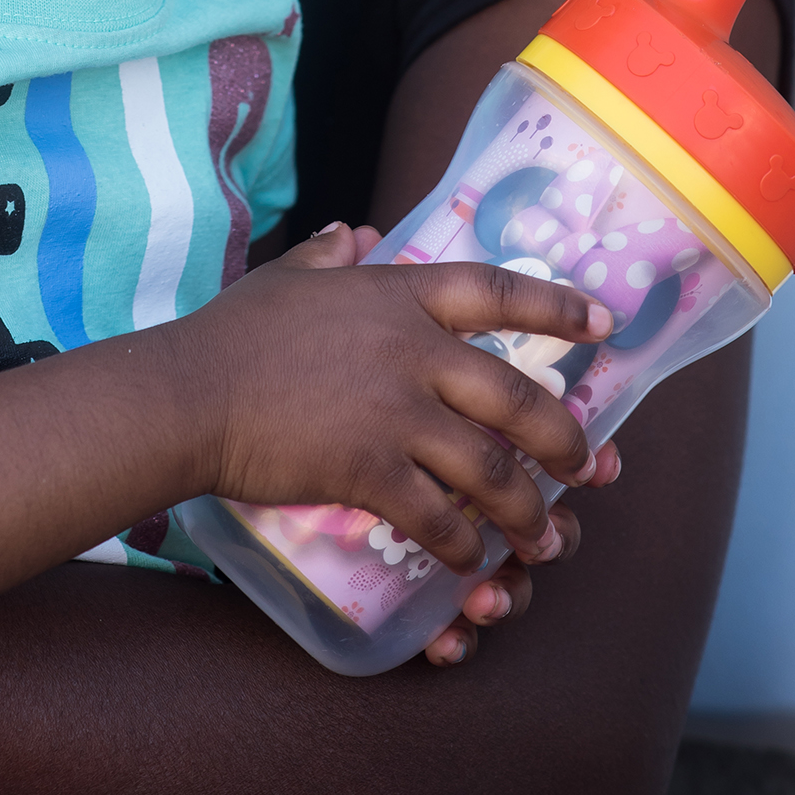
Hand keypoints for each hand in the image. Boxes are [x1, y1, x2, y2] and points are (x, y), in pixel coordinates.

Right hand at [175, 215, 617, 576]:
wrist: (191, 394)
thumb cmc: (233, 333)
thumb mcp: (287, 276)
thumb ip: (330, 255)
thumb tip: (357, 232)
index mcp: (396, 295)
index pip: (495, 289)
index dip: (556, 304)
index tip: (604, 323)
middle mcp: (410, 350)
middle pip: (517, 394)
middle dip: (566, 437)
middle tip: (590, 465)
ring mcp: (394, 411)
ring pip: (492, 467)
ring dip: (529, 508)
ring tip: (545, 534)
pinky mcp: (369, 469)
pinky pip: (439, 517)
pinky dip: (465, 547)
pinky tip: (472, 562)